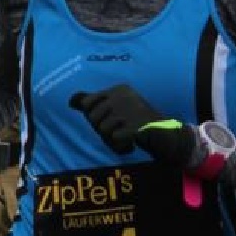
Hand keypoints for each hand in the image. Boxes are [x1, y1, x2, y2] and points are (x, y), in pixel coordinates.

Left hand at [69, 83, 197, 167]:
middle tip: (119, 132)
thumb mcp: (116, 108)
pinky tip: (130, 145)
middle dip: (103, 130)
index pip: (88, 104)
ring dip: (112, 140)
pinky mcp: (136, 125)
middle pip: (94, 118)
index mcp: (118, 89)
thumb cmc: (136, 122)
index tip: (110, 121)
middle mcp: (123, 95)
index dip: (94, 118)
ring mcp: (130, 109)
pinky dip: (120, 146)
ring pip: (103, 130)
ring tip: (125, 138)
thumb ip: (94, 103)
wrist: (165, 135)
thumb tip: (70, 101)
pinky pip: (114, 139)